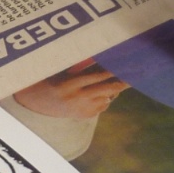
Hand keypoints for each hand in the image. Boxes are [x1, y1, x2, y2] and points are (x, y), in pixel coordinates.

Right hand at [12, 63, 128, 118]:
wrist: (37, 102)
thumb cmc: (49, 79)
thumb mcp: (60, 69)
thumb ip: (78, 64)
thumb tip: (100, 57)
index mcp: (69, 83)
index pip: (95, 77)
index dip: (111, 72)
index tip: (124, 65)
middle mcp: (77, 97)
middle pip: (106, 90)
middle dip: (122, 83)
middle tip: (136, 76)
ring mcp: (81, 109)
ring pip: (106, 99)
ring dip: (114, 91)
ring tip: (123, 81)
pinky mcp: (83, 116)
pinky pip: (102, 107)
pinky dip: (105, 99)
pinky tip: (103, 94)